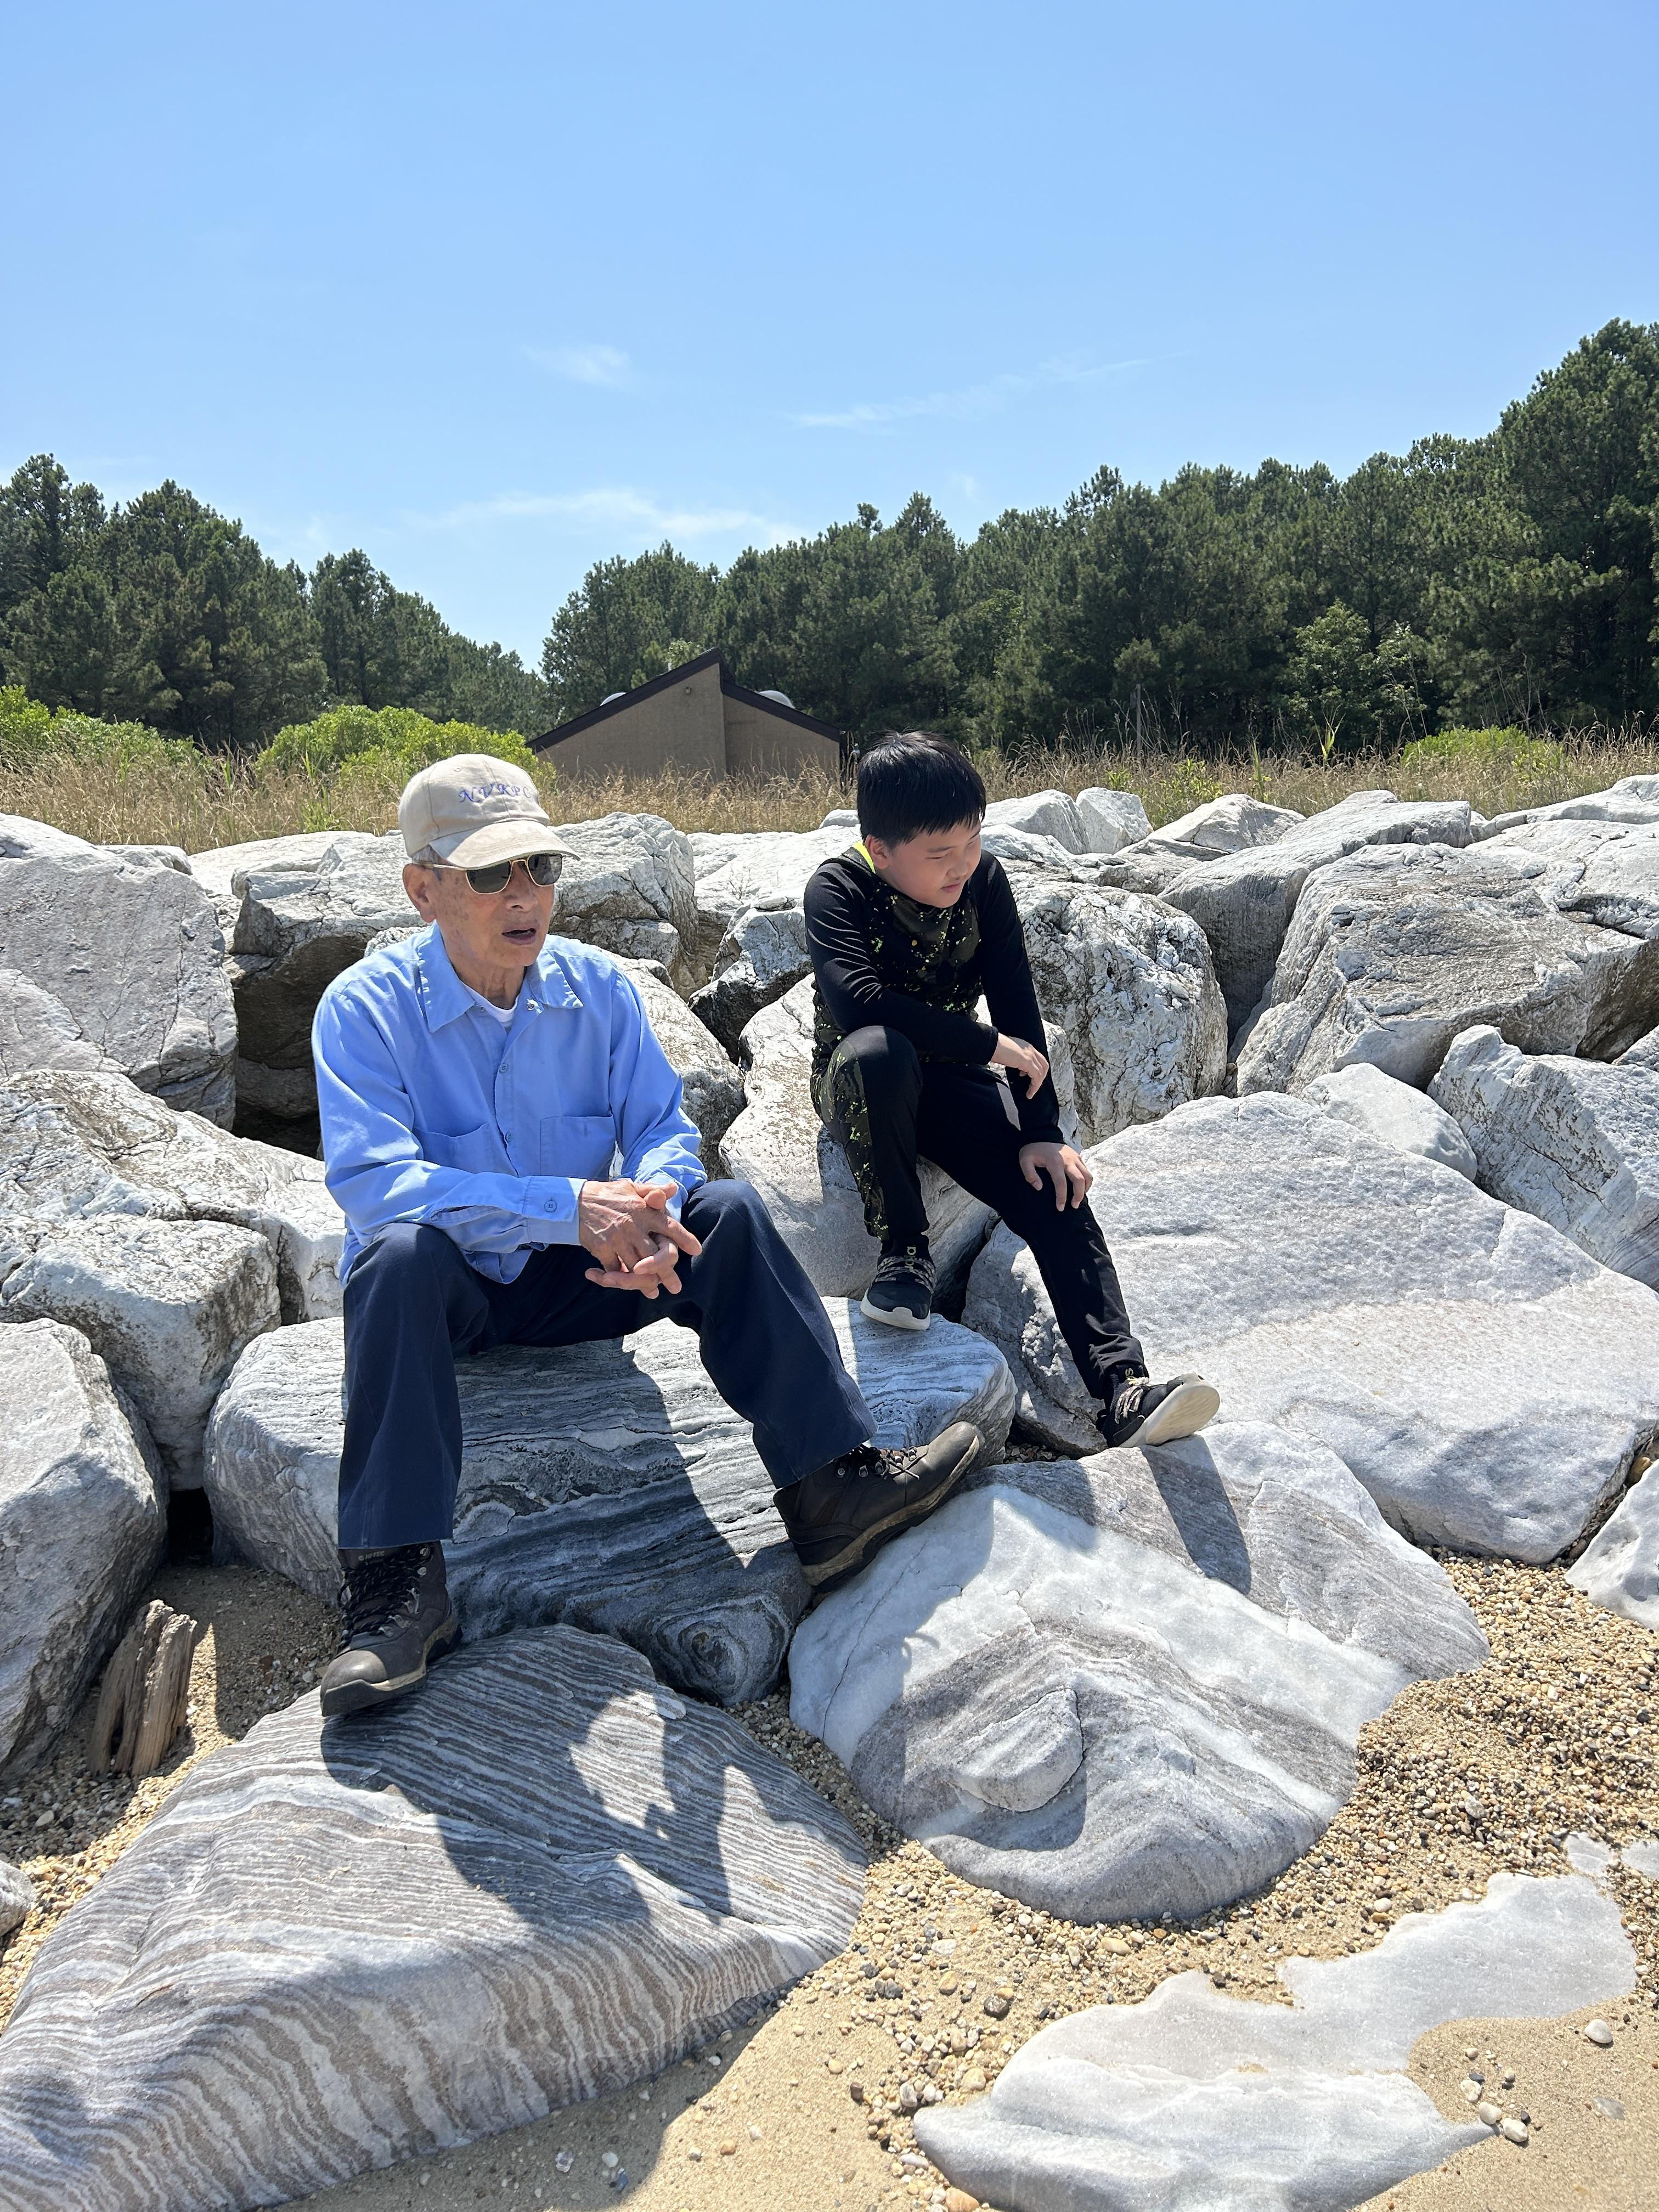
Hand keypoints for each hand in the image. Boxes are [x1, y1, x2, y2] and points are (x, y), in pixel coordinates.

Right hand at [578, 1178, 700, 1297]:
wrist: (575, 1201)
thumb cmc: (607, 1195)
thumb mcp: (631, 1187)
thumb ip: (652, 1191)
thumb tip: (673, 1189)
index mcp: (644, 1211)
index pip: (670, 1226)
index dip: (685, 1238)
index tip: (696, 1250)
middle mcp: (634, 1226)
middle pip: (656, 1255)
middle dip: (667, 1273)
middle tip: (675, 1286)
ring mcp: (618, 1239)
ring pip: (637, 1267)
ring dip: (645, 1282)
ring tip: (653, 1292)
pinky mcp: (602, 1249)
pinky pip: (615, 1269)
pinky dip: (620, 1278)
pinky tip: (625, 1284)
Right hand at [991, 1033, 1049, 1096]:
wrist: (990, 1043)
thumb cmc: (994, 1047)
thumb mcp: (1008, 1052)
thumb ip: (1014, 1058)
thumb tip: (1014, 1064)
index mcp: (1026, 1046)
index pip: (1039, 1059)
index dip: (1038, 1069)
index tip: (1029, 1077)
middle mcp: (1030, 1049)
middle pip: (1044, 1066)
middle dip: (1041, 1078)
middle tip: (1034, 1086)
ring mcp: (1030, 1055)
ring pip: (1042, 1072)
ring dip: (1037, 1084)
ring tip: (1031, 1092)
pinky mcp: (1028, 1062)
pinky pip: (1036, 1077)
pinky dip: (1035, 1086)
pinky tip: (1029, 1092)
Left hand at [1020, 1140, 1091, 1210]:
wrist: (1042, 1133)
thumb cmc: (1033, 1149)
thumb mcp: (1025, 1160)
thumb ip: (1029, 1175)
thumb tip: (1039, 1188)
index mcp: (1055, 1162)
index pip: (1061, 1183)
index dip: (1061, 1197)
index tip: (1060, 1208)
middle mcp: (1068, 1160)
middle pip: (1080, 1180)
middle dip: (1078, 1195)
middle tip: (1074, 1206)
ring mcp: (1075, 1157)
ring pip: (1087, 1176)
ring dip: (1085, 1189)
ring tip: (1079, 1198)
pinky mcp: (1078, 1156)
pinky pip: (1086, 1171)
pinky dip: (1086, 1181)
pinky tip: (1080, 1188)